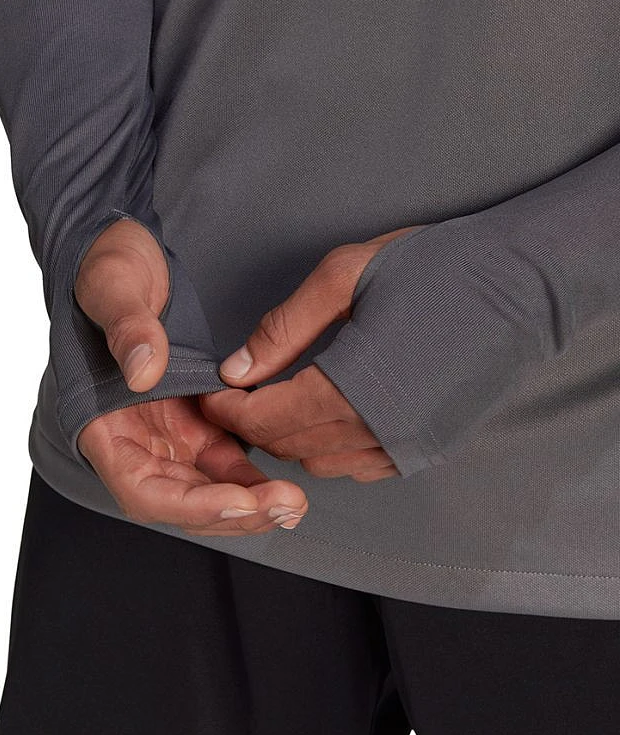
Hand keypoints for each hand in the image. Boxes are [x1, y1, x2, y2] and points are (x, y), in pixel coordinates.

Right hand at [74, 218, 307, 534]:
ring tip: (294, 503)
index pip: (140, 487)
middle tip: (286, 506)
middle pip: (180, 499)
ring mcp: (168, 433)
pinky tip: (287, 485)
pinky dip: (253, 479)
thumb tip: (143, 373)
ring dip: (249, 503)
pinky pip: (225, 462)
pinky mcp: (197, 421)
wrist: (128, 255)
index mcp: (102, 419)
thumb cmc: (109, 270)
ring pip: (208, 488)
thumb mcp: (113, 287)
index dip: (188, 504)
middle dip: (232, 513)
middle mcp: (135, 438)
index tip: (237, 502)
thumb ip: (127, 329)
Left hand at [199, 225, 427, 481]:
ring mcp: (407, 447)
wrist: (525, 282)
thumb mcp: (344, 277)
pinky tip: (326, 415)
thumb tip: (236, 368)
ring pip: (321, 462)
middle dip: (252, 423)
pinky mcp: (430, 448)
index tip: (209, 390)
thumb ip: (283, 329)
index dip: (227, 408)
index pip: (263, 419)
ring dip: (289, 437)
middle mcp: (377, 433)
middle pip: (287, 446)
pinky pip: (361, 466)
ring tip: (277, 401)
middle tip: (237, 392)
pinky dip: (330, 447)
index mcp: (349, 391)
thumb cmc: (435, 268)